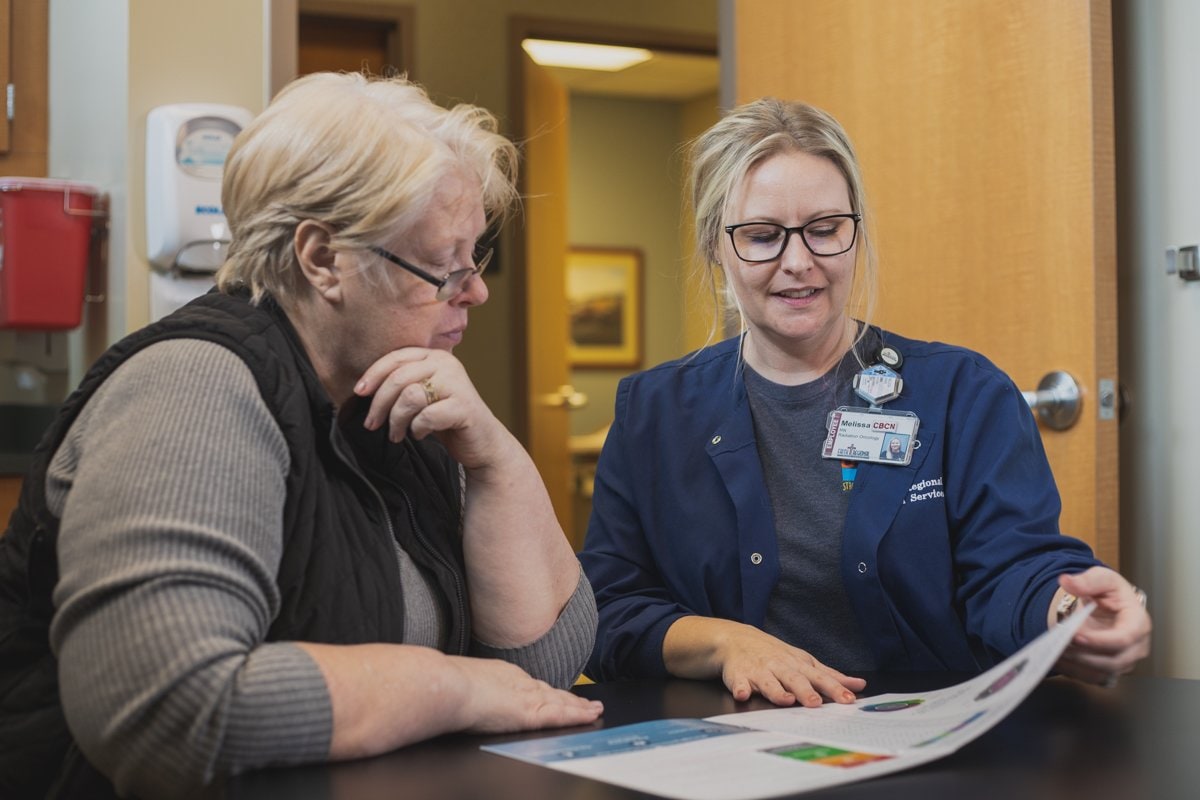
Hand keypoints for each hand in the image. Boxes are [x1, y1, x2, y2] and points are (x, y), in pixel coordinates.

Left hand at [353, 347, 508, 468]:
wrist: (482, 442)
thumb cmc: (446, 419)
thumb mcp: (421, 395)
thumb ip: (401, 384)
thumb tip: (362, 388)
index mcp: (435, 356)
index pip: (396, 357)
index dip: (373, 374)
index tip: (358, 393)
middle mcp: (447, 364)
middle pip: (398, 378)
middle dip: (379, 404)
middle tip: (372, 424)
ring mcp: (458, 384)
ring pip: (410, 396)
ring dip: (396, 420)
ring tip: (397, 434)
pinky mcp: (464, 407)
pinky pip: (426, 416)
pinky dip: (417, 429)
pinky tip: (420, 434)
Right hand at [451, 656, 603, 733]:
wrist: (446, 686)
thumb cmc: (444, 685)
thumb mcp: (460, 681)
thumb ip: (469, 687)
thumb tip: (460, 694)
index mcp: (501, 674)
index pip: (530, 684)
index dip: (546, 689)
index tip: (556, 693)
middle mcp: (519, 681)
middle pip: (550, 691)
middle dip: (569, 697)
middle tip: (586, 701)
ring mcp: (526, 696)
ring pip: (560, 701)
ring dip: (579, 706)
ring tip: (594, 709)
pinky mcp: (530, 712)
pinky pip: (561, 714)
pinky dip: (578, 715)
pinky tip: (590, 715)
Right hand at [666, 617, 865, 706]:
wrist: (732, 639)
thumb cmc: (772, 655)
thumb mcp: (802, 661)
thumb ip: (829, 675)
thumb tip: (859, 685)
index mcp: (797, 664)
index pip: (820, 676)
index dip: (834, 688)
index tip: (849, 699)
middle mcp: (779, 666)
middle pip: (795, 678)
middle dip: (806, 691)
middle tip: (817, 703)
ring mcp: (758, 670)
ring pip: (769, 681)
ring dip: (776, 691)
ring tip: (785, 700)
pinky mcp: (737, 675)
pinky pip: (738, 683)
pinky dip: (740, 688)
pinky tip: (742, 694)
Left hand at [1053, 567, 1151, 686]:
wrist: (1106, 607)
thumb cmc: (1110, 593)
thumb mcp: (1102, 579)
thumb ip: (1086, 580)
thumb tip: (1067, 581)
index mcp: (1139, 623)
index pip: (1124, 639)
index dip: (1099, 640)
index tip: (1075, 635)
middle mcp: (1136, 647)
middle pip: (1113, 661)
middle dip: (1083, 654)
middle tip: (1058, 643)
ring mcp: (1124, 662)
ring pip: (1101, 672)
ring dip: (1075, 664)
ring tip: (1053, 649)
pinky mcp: (1110, 671)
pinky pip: (1091, 677)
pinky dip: (1072, 670)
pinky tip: (1056, 658)